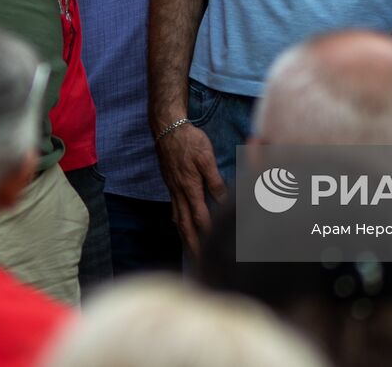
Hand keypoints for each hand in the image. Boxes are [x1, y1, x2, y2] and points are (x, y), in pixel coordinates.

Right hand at [155, 123, 226, 254]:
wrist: (167, 129)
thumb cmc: (189, 141)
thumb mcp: (206, 158)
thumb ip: (215, 180)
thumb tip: (224, 200)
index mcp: (190, 188)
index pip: (200, 218)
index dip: (207, 235)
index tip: (214, 251)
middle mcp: (179, 193)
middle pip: (185, 226)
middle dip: (193, 245)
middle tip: (199, 263)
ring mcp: (173, 190)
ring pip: (178, 220)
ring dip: (184, 237)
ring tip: (190, 251)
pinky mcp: (170, 185)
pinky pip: (174, 210)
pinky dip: (178, 223)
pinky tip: (181, 226)